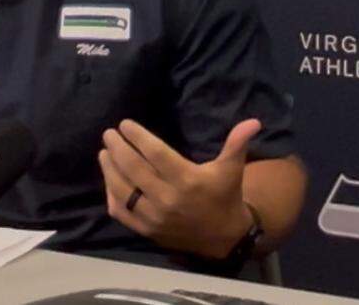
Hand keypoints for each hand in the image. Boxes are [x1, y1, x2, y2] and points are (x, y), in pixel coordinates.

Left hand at [98, 118, 260, 258]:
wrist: (223, 238)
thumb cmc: (225, 196)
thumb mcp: (232, 168)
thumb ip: (238, 143)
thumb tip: (254, 121)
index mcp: (187, 180)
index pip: (156, 154)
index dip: (138, 137)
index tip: (125, 123)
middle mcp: (168, 198)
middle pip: (134, 169)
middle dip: (118, 148)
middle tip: (109, 133)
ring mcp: (154, 217)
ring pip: (122, 190)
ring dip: (109, 170)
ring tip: (104, 152)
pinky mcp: (146, 230)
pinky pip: (120, 212)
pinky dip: (111, 195)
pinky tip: (109, 179)